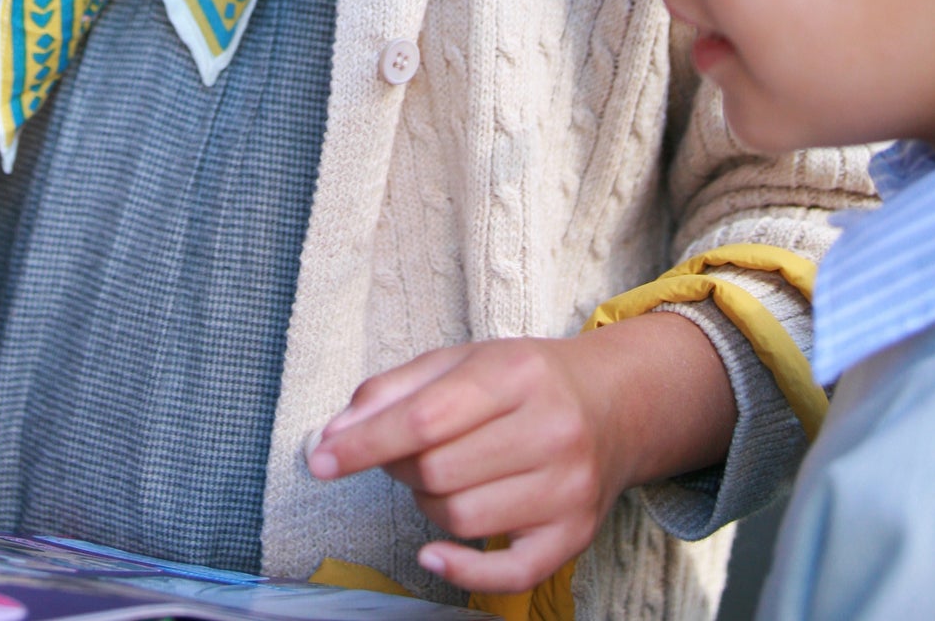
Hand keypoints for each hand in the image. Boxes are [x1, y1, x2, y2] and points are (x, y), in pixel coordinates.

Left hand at [306, 314, 735, 597]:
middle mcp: (550, 429)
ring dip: (427, 506)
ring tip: (436, 480)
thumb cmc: (523, 381)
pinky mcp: (575, 535)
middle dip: (400, 469)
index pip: (424, 419)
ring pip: (462, 518)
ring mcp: (567, 488)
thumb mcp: (461, 361)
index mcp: (516, 373)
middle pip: (439, 471)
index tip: (321, 460)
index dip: (365, 444)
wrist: (613, 405)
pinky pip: (509, 573)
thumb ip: (394, 389)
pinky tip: (434, 554)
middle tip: (402, 455)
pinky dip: (461, 571)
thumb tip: (336, 432)